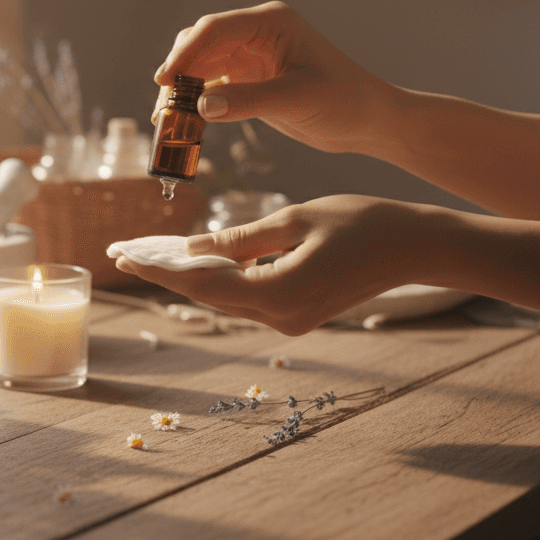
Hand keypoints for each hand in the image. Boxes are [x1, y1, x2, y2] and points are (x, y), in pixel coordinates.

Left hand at [115, 195, 440, 334]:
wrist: (419, 247)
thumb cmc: (363, 223)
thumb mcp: (295, 219)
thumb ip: (241, 237)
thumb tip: (192, 248)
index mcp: (279, 293)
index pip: (201, 282)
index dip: (158, 269)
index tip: (121, 257)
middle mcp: (280, 317)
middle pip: (208, 294)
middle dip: (165, 272)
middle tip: (122, 253)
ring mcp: (290, 321)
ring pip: (226, 296)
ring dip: (189, 275)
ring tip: (148, 254)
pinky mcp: (298, 314)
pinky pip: (247, 295)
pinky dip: (219, 277)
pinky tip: (194, 259)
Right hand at [152, 1, 396, 155]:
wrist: (369, 122)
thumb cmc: (345, 101)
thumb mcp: (297, 99)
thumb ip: (248, 101)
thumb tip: (200, 107)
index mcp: (271, 23)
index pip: (215, 29)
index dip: (185, 54)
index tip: (164, 81)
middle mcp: (256, 34)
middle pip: (200, 44)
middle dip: (178, 72)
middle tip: (163, 105)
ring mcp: (251, 56)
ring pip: (201, 65)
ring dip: (182, 90)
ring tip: (166, 118)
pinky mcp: (249, 80)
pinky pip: (211, 86)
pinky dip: (195, 102)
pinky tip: (183, 122)